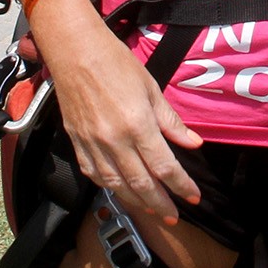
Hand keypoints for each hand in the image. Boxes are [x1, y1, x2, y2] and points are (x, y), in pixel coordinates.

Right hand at [33, 0, 203, 223]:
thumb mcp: (151, 88)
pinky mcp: (77, 143)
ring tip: (152, 211)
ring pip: (117, 186)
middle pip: (142, 184)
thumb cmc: (115, 62)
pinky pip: (94, 175)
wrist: (74, 51)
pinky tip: (120, 192)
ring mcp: (93, 144)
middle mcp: (114, 140)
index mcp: (137, 125)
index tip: (193, 196)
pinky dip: (109, 188)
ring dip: (137, 203)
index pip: (164, 167)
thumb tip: (193, 143)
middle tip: (173, 215)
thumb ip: (171, 121)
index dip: (181, 185)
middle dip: (161, 204)